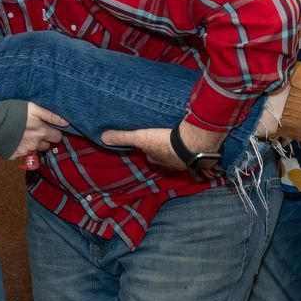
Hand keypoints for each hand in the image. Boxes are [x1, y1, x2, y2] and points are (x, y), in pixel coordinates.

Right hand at [9, 102, 67, 165]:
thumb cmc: (11, 112)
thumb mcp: (32, 108)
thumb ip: (50, 115)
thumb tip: (66, 122)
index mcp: (42, 132)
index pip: (57, 137)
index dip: (54, 132)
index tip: (50, 128)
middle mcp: (35, 144)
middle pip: (47, 145)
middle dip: (44, 139)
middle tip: (36, 131)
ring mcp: (24, 152)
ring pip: (35, 149)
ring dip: (33, 144)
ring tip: (23, 134)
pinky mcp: (14, 155)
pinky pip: (22, 153)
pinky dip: (21, 147)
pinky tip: (15, 140)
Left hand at [100, 119, 217, 173]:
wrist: (191, 144)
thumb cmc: (164, 143)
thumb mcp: (140, 138)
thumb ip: (123, 138)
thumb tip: (103, 137)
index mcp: (156, 158)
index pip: (149, 154)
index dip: (147, 149)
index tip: (147, 143)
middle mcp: (170, 162)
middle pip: (164, 155)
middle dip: (163, 149)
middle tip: (162, 139)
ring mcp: (184, 159)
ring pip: (178, 154)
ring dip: (178, 149)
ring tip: (179, 140)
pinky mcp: (197, 153)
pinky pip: (192, 150)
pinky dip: (191, 146)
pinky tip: (193, 139)